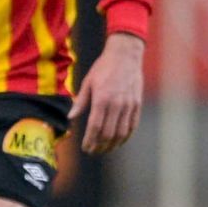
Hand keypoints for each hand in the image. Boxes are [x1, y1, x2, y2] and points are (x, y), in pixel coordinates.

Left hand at [69, 33, 143, 154]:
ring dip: (112, 145)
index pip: (95, 127)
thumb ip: (80, 102)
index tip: (85, 148)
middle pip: (108, 134)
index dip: (90, 141)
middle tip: (93, 151)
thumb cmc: (103, 67)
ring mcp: (129, 105)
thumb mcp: (88, 82)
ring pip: (121, 133)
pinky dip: (126, 136)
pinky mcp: (137, 104)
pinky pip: (132, 125)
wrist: (125, 55)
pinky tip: (119, 141)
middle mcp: (116, 104)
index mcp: (102, 99)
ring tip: (104, 149)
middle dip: (99, 146)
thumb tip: (70, 118)